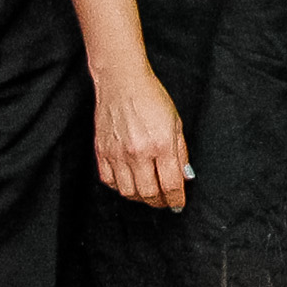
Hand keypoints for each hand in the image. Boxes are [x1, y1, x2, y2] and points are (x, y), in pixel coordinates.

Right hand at [92, 68, 190, 209]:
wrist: (122, 81)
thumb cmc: (151, 98)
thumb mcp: (176, 123)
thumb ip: (181, 153)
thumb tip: (185, 177)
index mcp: (161, 145)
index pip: (170, 185)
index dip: (176, 199)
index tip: (178, 204)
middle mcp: (138, 152)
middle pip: (148, 193)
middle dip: (159, 202)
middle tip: (165, 201)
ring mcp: (117, 153)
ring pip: (127, 191)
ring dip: (140, 198)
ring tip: (149, 193)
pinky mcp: (101, 151)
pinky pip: (109, 180)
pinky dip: (120, 187)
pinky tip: (130, 182)